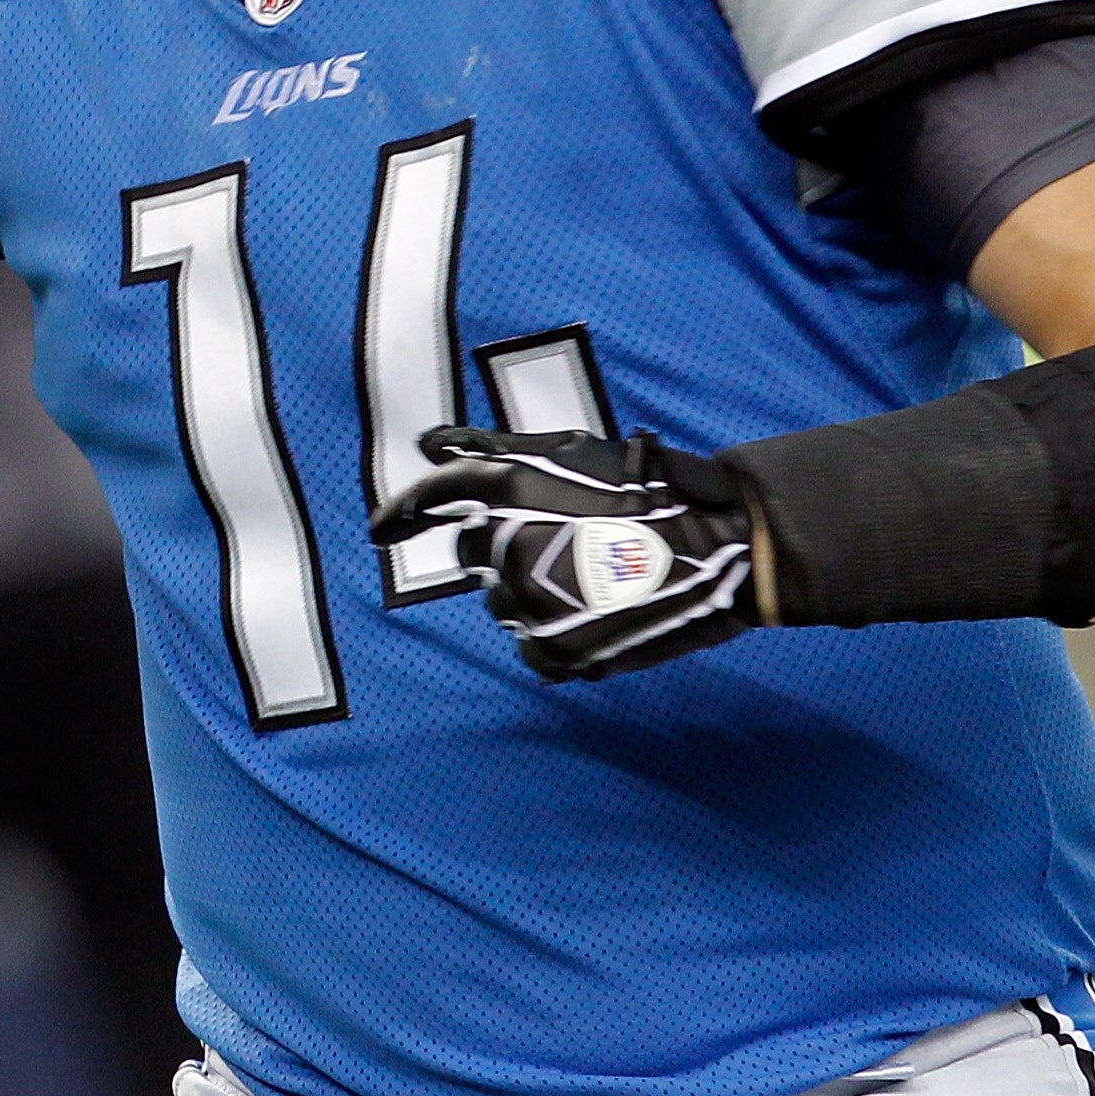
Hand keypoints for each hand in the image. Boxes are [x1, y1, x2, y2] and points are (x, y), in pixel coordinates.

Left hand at [369, 427, 764, 681]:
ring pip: (501, 601)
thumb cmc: (645, 486)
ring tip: (588, 574)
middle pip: (473, 552)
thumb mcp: (570, 448)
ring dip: (529, 589)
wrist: (717, 545)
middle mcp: (505, 546)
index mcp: (506, 488)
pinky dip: (550, 634)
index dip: (398, 514)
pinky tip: (591, 613)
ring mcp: (529, 603)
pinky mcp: (555, 652)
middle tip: (562, 539)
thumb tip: (431, 444)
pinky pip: (528, 646)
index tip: (377, 532)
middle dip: (503, 545)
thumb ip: (495, 446)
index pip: (431, 498)